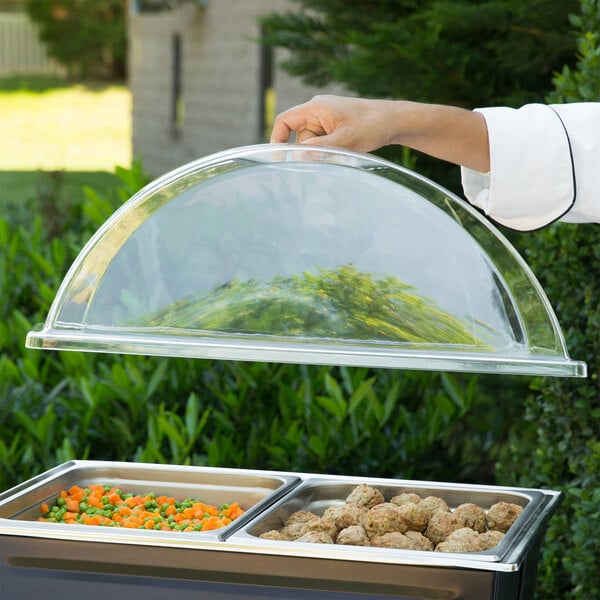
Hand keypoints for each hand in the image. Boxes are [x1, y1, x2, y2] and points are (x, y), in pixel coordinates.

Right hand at [270, 94, 489, 171]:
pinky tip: (346, 151)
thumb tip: (296, 157)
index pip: (285, 121)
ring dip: (324, 152)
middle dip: (310, 151)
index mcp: (316, 107)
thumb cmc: (372, 125)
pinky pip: (323, 143)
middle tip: (330, 158)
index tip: (277, 158)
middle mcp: (318, 110)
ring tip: (345, 152)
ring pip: (313, 143)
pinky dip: (331, 151)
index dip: (277, 139)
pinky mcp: (334, 128)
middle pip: (301, 136)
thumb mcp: (345, 140)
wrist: (394, 121)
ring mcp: (326, 119)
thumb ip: (319, 149)